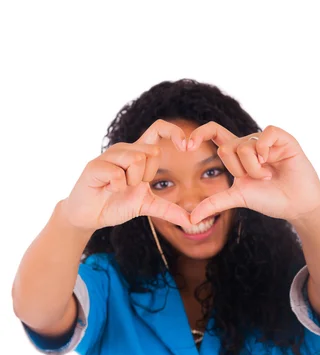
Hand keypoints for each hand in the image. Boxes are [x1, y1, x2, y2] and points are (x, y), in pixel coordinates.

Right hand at [63, 120, 191, 231]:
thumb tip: (191, 221)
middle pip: (151, 152)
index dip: (174, 133)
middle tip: (131, 186)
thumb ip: (168, 210)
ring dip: (131, 182)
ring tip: (118, 188)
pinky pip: (118, 174)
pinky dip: (116, 187)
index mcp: (138, 154)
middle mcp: (124, 150)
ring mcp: (108, 156)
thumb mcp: (146, 207)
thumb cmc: (115, 204)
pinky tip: (107, 189)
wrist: (89, 216)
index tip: (186, 147)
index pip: (158, 129)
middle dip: (147, 176)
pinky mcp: (95, 166)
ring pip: (135, 159)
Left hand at [188, 122, 319, 223]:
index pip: (214, 133)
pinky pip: (265, 134)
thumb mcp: (237, 198)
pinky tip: (273, 161)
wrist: (297, 204)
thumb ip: (214, 204)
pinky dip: (265, 151)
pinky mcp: (282, 138)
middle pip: (227, 147)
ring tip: (270, 176)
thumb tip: (190, 218)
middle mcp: (249, 143)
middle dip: (239, 170)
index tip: (187, 146)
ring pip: (245, 145)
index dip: (199, 134)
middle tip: (257, 180)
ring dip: (255, 168)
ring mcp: (266, 140)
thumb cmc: (270, 199)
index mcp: (237, 154)